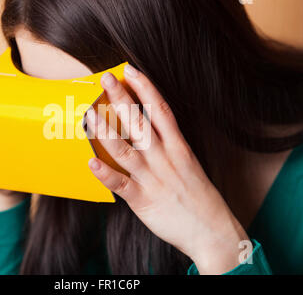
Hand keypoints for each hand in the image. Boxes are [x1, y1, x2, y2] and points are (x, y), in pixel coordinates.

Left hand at [85, 65, 248, 273]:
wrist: (213, 232)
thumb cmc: (199, 197)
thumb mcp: (188, 164)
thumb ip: (169, 148)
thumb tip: (148, 133)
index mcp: (178, 147)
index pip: (161, 110)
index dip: (145, 88)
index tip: (131, 70)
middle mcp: (165, 158)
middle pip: (141, 123)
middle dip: (122, 99)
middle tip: (106, 79)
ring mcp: (153, 178)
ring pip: (126, 150)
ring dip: (106, 131)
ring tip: (89, 115)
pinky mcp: (144, 200)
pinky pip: (122, 184)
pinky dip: (106, 174)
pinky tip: (91, 163)